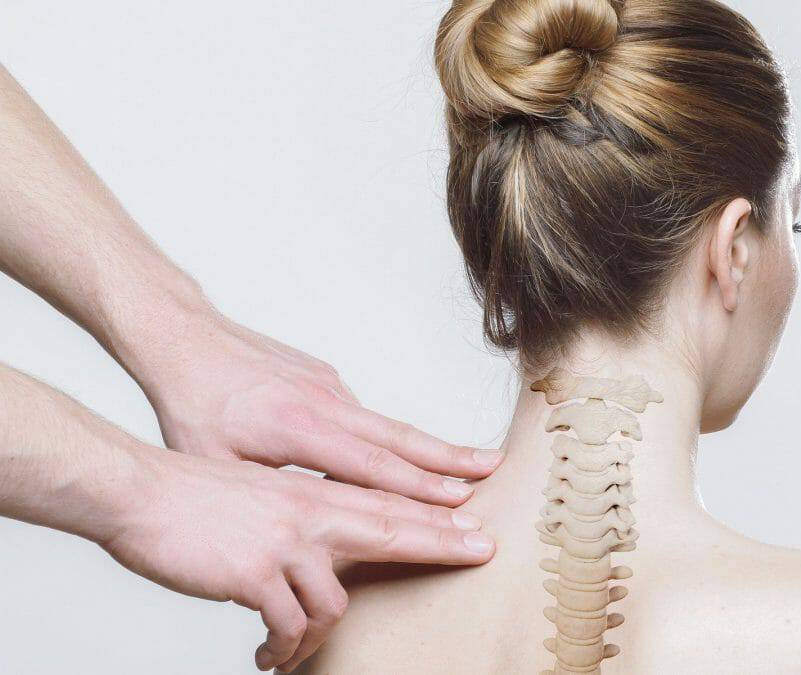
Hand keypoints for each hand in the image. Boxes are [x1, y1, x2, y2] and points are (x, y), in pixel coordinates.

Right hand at [101, 446, 494, 671]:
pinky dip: (285, 648)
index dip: (436, 515)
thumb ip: (304, 516)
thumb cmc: (198, 497)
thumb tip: (329, 548)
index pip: (389, 504)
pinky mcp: (256, 575)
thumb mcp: (265, 496)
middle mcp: (310, 513)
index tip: (475, 521)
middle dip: (443, 543)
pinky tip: (269, 654)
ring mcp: (287, 543)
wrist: (142, 492)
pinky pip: (289, 626)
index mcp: (313, 494)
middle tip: (483, 551)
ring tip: (291, 652)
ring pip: (336, 604)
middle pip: (394, 529)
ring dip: (319, 638)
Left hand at [133, 307, 502, 505]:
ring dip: (432, 448)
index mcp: (297, 428)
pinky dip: (397, 437)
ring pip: (390, 423)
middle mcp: (324, 402)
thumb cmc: (192, 405)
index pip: (370, 466)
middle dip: (450, 459)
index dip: (417, 488)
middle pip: (399, 437)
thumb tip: (308, 527)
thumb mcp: (213, 465)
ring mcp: (329, 386)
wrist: (184, 338)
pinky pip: (367, 413)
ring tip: (473, 465)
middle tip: (494, 471)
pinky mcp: (326, 377)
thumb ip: (267, 495)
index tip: (458, 501)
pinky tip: (416, 455)